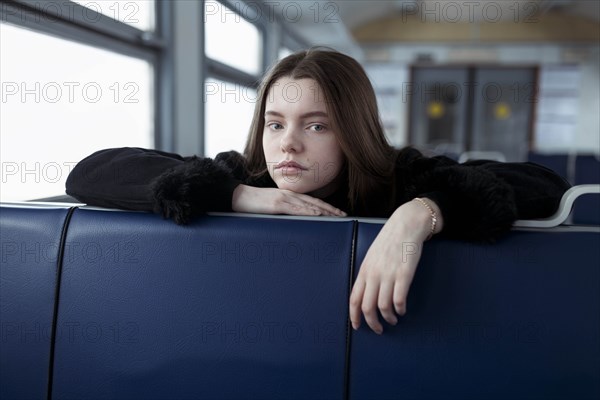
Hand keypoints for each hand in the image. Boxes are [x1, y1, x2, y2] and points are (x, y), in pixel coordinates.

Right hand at [232, 184, 346, 216]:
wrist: (238, 196)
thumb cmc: (253, 203)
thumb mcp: (272, 206)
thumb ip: (284, 210)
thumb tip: (293, 220)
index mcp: (289, 195)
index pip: (311, 201)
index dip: (326, 207)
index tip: (337, 212)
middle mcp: (289, 195)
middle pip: (315, 202)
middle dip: (330, 209)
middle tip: (344, 215)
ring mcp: (284, 199)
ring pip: (308, 205)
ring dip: (324, 210)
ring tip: (336, 216)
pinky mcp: (276, 204)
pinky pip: (295, 208)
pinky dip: (308, 211)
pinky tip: (317, 214)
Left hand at [349, 198, 442, 333]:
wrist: (406, 225)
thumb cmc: (389, 241)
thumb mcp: (372, 256)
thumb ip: (368, 274)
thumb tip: (366, 293)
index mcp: (364, 270)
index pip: (353, 299)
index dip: (354, 316)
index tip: (357, 326)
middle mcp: (374, 274)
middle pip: (367, 307)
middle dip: (372, 323)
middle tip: (379, 329)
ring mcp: (389, 274)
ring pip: (383, 307)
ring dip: (389, 318)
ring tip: (393, 320)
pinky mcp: (404, 274)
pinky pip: (399, 300)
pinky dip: (400, 310)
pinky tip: (402, 310)